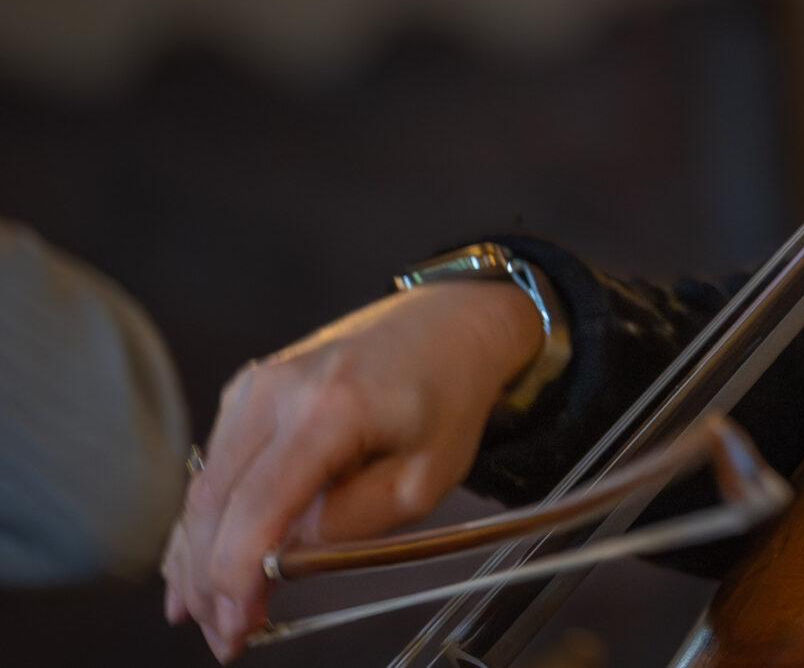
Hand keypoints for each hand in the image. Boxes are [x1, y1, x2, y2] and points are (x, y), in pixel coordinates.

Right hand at [161, 283, 542, 660]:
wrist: (452, 322)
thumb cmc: (449, 395)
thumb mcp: (427, 476)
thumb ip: (353, 522)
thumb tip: (284, 557)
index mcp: (328, 408)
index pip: (257, 509)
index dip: (235, 579)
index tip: (236, 629)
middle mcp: (277, 391)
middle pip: (212, 504)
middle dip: (207, 583)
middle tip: (221, 638)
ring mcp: (256, 386)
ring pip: (202, 489)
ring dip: (196, 559)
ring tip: (204, 615)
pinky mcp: (249, 391)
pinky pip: (213, 467)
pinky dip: (204, 520)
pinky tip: (197, 565)